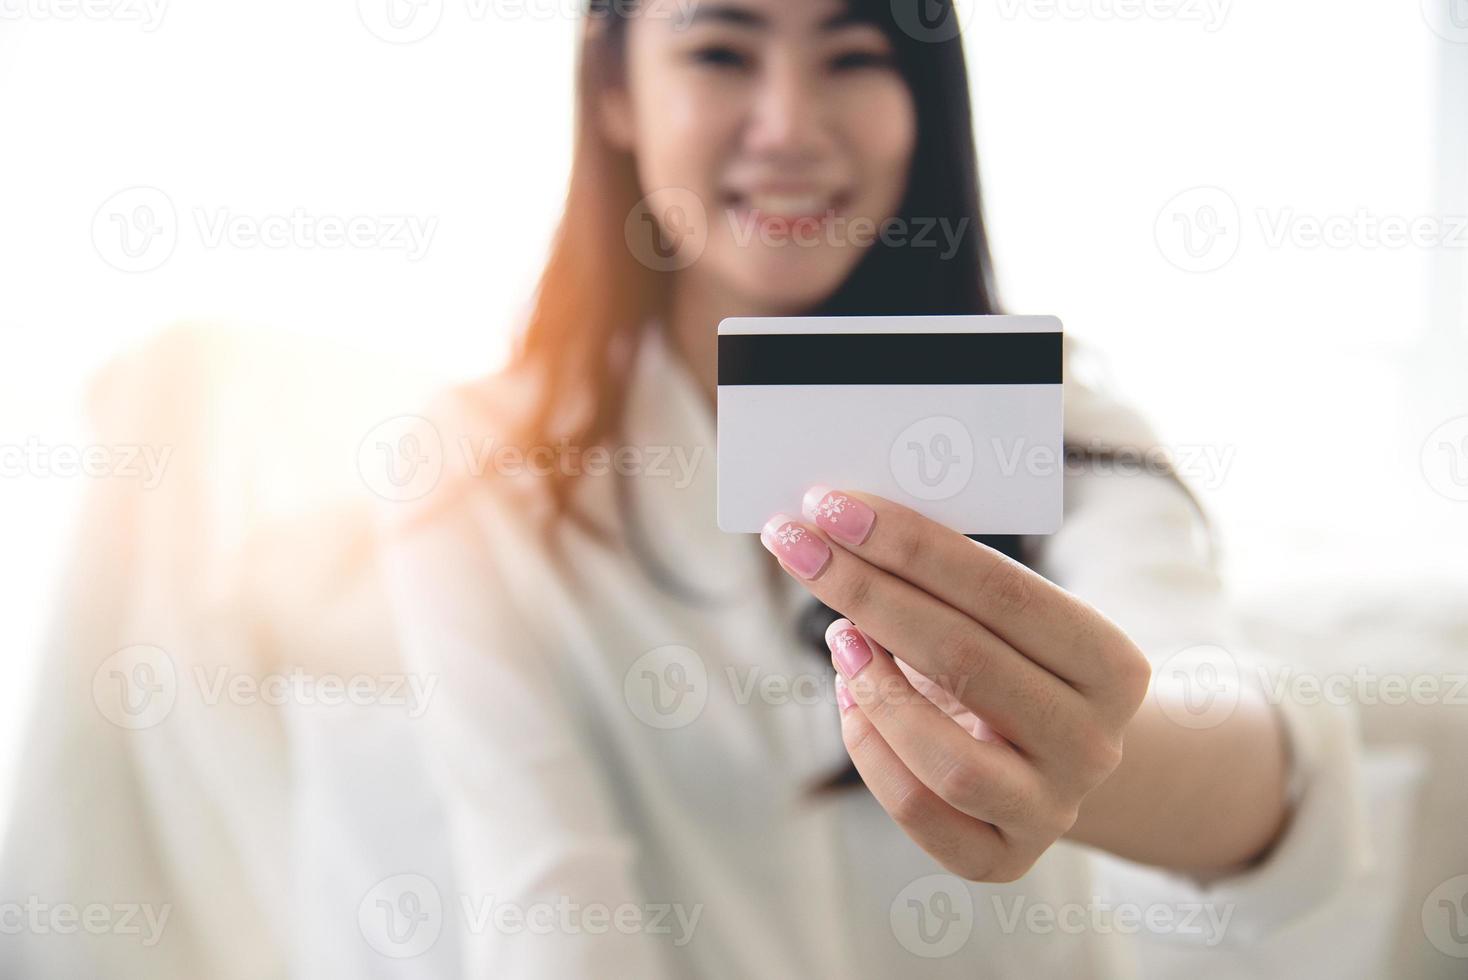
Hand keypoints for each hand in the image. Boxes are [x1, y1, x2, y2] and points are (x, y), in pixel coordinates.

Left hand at [760, 487, 1151, 881]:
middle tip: (797, 545)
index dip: (911, 545)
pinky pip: (920, 811)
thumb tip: (842, 526)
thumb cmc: (1019, 664)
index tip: (831, 505)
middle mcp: (1095, 743)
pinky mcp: (1004, 860)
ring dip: (873, 684)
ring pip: (945, 757)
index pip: (1004, 592)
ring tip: (836, 634)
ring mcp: (1053, 809)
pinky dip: (871, 751)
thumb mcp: (1010, 621)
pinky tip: (849, 698)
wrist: (1065, 760)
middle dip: (865, 590)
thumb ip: (951, 583)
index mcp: (1115, 665)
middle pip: (965, 660)